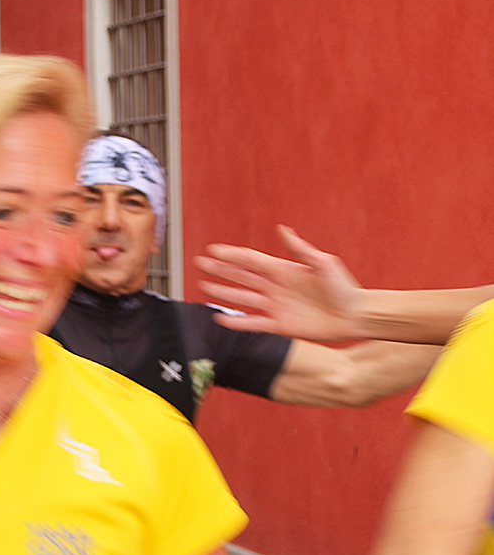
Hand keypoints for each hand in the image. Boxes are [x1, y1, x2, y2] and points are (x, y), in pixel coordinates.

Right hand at [194, 225, 365, 341]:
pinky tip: (220, 318)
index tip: (213, 250)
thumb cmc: (344, 288)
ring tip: (203, 285)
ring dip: (223, 291)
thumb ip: (301, 249)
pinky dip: (237, 322)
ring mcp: (275, 306)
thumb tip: (282, 229)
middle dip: (220, 269)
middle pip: (241, 276)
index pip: (251, 260)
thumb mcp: (324, 264)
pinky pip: (253, 323)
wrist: (355, 315)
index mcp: (283, 270)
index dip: (232, 255)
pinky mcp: (279, 325)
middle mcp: (275, 286)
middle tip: (199, 262)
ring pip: (242, 298)